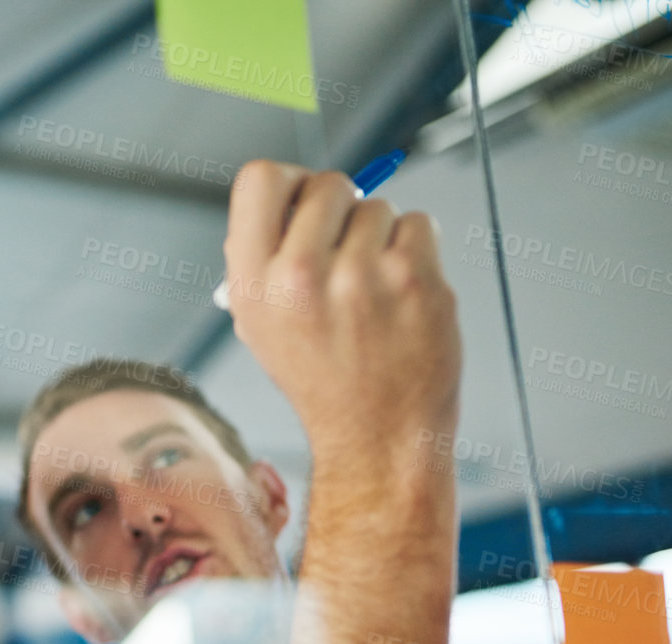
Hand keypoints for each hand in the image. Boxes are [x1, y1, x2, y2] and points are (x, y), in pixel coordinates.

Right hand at [221, 161, 461, 470]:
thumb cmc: (323, 379)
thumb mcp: (261, 326)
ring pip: (377, 207)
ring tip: (373, 292)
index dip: (288, 184)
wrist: (377, 437)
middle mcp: (300, 276)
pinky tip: (402, 295)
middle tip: (346, 255)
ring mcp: (361, 277)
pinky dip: (415, 251)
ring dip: (381, 238)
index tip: (303, 206)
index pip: (259, 178)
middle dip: (342, 210)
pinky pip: (419, 224)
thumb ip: (263, 260)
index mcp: (252, 284)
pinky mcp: (414, 280)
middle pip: (327, 184)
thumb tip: (287, 199)